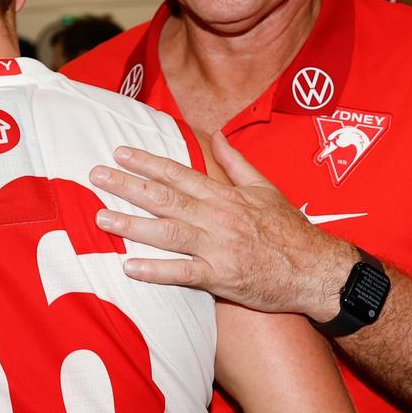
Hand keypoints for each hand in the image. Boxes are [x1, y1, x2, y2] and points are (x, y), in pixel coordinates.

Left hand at [90, 131, 354, 318]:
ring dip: (131, 224)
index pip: (179, 173)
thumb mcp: (266, 188)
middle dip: (127, 185)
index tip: (120, 152)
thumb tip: (216, 135)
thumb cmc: (290, 230)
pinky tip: (129, 266)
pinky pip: (183, 273)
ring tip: (100, 217)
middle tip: (95, 176)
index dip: (147, 162)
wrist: (317, 270)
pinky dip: (155, 270)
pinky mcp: (222, 277)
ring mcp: (218, 247)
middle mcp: (218, 217)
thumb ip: (236, 162)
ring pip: (167, 232)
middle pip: (165, 198)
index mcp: (225, 195)